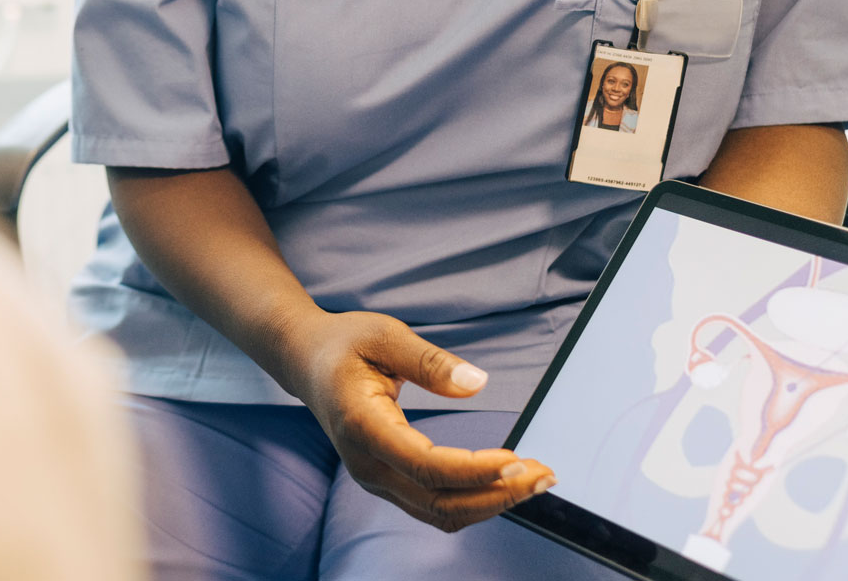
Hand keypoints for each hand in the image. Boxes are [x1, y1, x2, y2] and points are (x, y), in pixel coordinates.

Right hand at [289, 309, 555, 530]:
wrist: (304, 360)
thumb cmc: (343, 343)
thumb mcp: (384, 335)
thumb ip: (429, 361)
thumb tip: (477, 383)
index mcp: (362, 425)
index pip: (426, 467)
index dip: (474, 470)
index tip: (516, 459)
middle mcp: (366, 464)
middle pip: (439, 503)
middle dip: (497, 495)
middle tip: (543, 474)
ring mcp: (374, 478)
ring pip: (440, 513)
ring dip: (491, 502)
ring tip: (534, 479)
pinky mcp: (386, 479)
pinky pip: (434, 505)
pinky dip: (473, 499)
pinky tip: (502, 481)